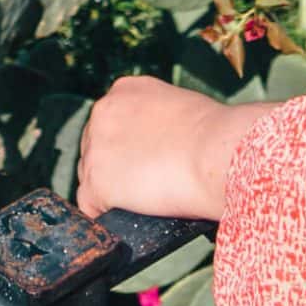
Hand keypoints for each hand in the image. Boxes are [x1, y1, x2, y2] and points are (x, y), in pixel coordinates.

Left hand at [75, 75, 271, 222]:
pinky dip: (107, 214)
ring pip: (91, 176)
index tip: (141, 159)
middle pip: (96, 148)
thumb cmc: (213, 135)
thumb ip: (157, 122)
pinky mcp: (96, 183)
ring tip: (144, 200)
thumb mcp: (179, 110)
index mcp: (124, 91)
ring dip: (112, 191)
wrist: (215, 153)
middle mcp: (102, 112)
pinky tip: (130, 215)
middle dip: (115, 167)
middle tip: (143, 184)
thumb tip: (157, 145)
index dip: (126, 146)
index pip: (112, 123)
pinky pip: (90, 207)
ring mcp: (95, 148)